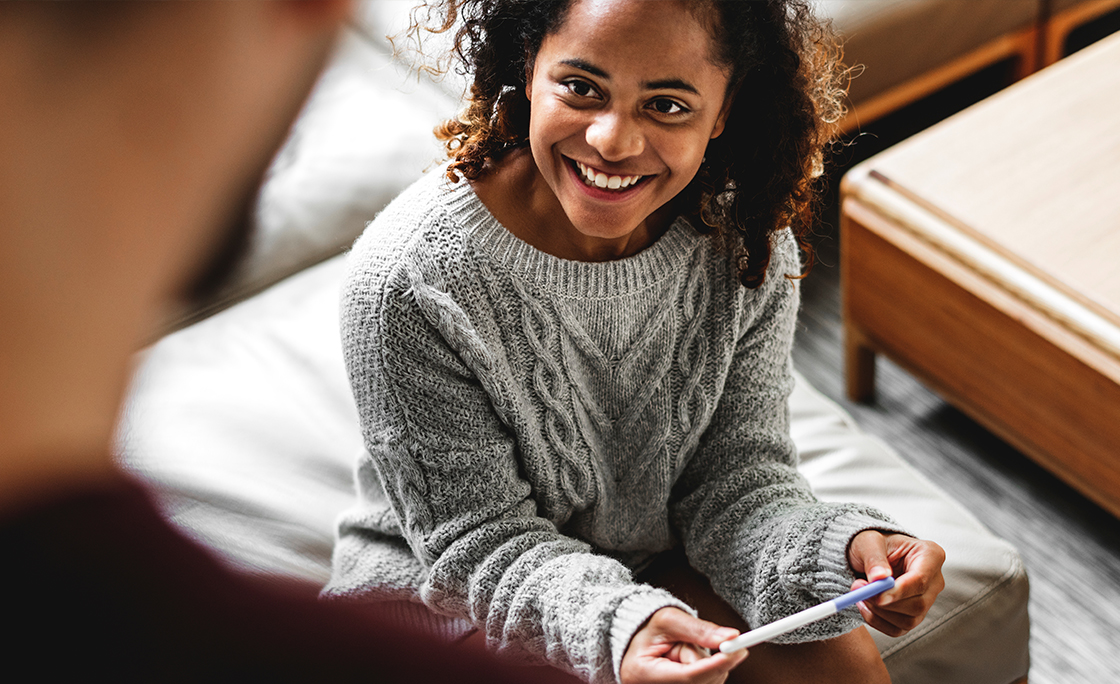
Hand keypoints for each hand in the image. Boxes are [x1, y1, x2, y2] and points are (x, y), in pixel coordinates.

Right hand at [620, 607, 747, 683]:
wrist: (636, 639)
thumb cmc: (647, 628)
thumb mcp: (669, 620)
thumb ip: (699, 630)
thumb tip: (730, 637)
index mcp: (642, 673)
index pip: (688, 677)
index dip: (716, 665)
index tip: (738, 650)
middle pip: (700, 682)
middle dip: (708, 661)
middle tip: (691, 643)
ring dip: (705, 665)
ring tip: (683, 651)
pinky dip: (706, 673)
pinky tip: (690, 662)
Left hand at [847, 531, 945, 636]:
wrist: (868, 555)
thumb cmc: (872, 544)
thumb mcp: (868, 542)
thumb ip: (873, 558)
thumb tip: (879, 577)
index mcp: (930, 555)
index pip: (921, 580)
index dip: (900, 591)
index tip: (878, 596)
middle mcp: (934, 580)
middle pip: (917, 604)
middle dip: (885, 603)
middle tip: (859, 590)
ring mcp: (926, 600)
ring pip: (909, 620)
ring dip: (878, 612)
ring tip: (859, 593)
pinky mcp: (914, 615)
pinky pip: (898, 629)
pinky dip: (877, 621)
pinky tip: (865, 605)